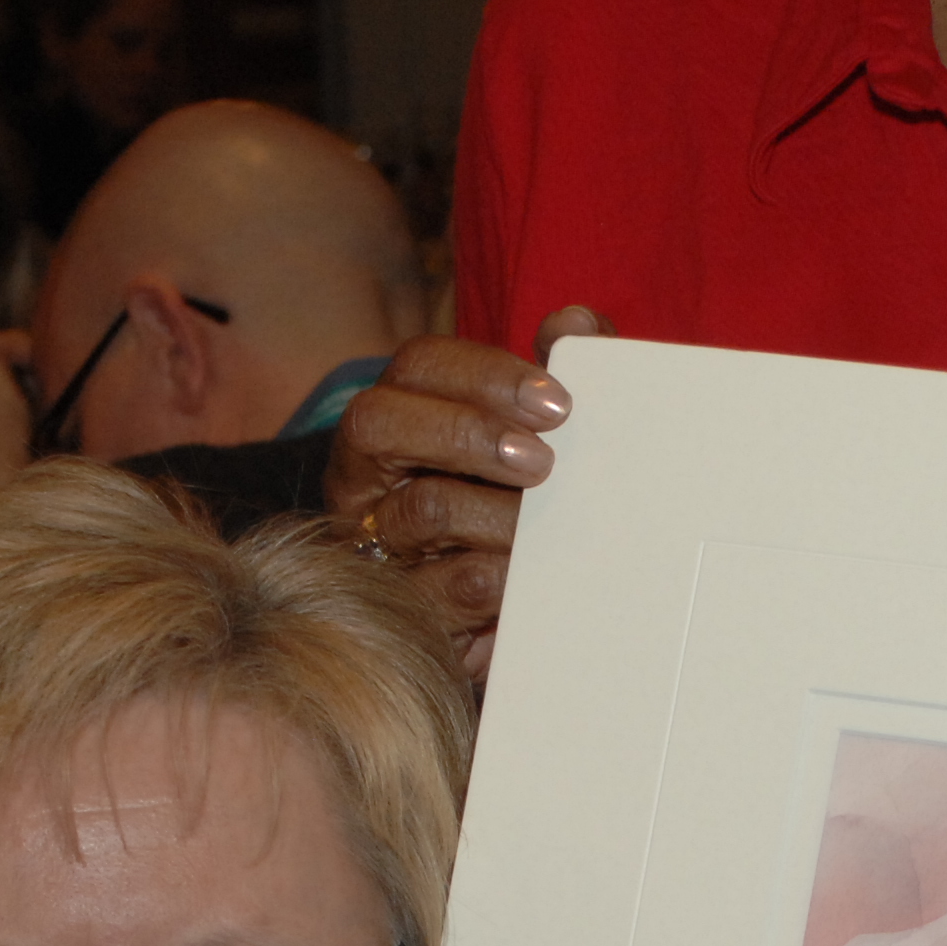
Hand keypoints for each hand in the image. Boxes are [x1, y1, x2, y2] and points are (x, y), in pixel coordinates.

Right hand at [326, 308, 604, 680]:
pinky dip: (488, 579)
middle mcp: (369, 473)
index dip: (485, 375)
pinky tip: (525, 578)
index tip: (557, 404)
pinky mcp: (396, 609)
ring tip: (544, 527)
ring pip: (415, 511)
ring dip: (494, 515)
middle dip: (467, 433)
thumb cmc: (522, 510)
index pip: (420, 367)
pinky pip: (434, 591)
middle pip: (378, 420)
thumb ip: (553, 383)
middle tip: (543, 463)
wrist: (523, 622)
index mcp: (404, 415)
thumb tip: (577, 323)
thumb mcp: (540, 442)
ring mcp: (372, 541)